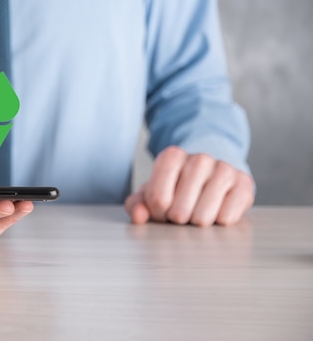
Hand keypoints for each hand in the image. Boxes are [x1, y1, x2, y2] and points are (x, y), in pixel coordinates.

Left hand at [124, 146, 253, 226]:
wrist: (212, 176)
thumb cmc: (177, 188)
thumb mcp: (152, 193)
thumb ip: (136, 204)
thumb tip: (138, 216)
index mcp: (172, 157)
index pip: (157, 200)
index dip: (158, 214)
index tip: (163, 210)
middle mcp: (199, 158)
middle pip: (179, 212)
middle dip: (178, 220)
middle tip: (182, 213)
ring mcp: (224, 169)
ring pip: (203, 218)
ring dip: (198, 223)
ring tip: (198, 212)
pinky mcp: (244, 184)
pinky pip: (226, 219)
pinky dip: (219, 223)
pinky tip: (217, 211)